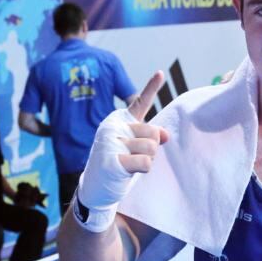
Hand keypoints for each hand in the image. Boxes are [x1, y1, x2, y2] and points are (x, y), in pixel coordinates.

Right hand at [75, 71, 168, 230]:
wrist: (96, 187)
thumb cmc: (119, 162)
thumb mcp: (135, 146)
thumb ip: (151, 136)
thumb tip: (165, 135)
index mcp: (118, 120)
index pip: (140, 102)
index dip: (152, 87)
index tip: (161, 73)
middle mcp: (112, 127)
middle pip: (154, 133)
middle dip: (152, 147)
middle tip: (135, 155)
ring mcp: (109, 143)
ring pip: (152, 148)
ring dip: (148, 159)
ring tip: (131, 162)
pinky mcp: (111, 161)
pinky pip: (145, 162)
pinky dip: (143, 169)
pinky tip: (127, 170)